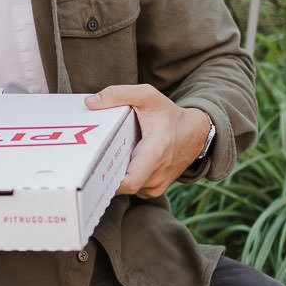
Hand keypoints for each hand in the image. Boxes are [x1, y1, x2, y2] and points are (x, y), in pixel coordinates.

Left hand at [85, 85, 212, 197]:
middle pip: (121, 187)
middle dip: (103, 175)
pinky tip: (118, 162)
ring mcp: (155, 186)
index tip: (92, 167)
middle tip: (89, 160)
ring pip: (125, 189)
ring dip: (113, 176)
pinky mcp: (153, 190)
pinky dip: (122, 178)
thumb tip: (90, 103)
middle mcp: (156, 176)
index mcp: (155, 153)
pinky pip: (131, 189)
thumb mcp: (147, 96)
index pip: (129, 181)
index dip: (108, 180)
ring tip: (104, 158)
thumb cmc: (169, 115)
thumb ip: (118, 94)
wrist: (195, 133)